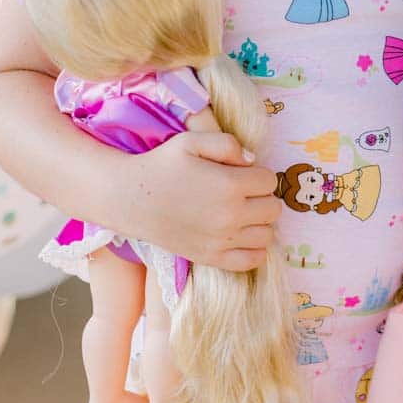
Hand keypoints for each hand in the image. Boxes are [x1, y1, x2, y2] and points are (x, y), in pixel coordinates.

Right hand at [126, 129, 280, 270]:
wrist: (130, 199)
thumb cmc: (161, 165)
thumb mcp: (192, 141)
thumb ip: (228, 144)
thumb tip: (252, 160)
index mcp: (230, 184)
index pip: (270, 181)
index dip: (258, 174)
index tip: (242, 173)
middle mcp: (230, 215)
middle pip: (273, 208)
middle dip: (262, 197)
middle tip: (243, 192)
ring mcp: (222, 240)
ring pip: (267, 235)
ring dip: (261, 222)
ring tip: (242, 213)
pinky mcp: (211, 258)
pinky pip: (252, 260)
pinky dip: (254, 249)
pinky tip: (241, 236)